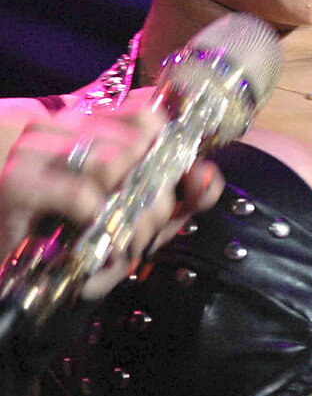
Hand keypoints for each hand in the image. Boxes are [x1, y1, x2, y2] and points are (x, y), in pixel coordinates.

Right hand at [0, 93, 223, 301]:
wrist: (19, 278)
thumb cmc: (83, 240)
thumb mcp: (144, 217)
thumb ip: (185, 195)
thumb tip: (207, 175)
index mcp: (88, 123)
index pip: (149, 117)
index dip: (170, 156)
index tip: (171, 193)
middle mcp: (59, 125)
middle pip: (138, 143)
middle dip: (155, 198)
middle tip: (147, 232)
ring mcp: (34, 150)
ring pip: (114, 163)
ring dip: (133, 217)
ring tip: (127, 244)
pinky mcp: (18, 184)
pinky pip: (83, 196)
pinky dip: (101, 225)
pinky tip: (99, 245)